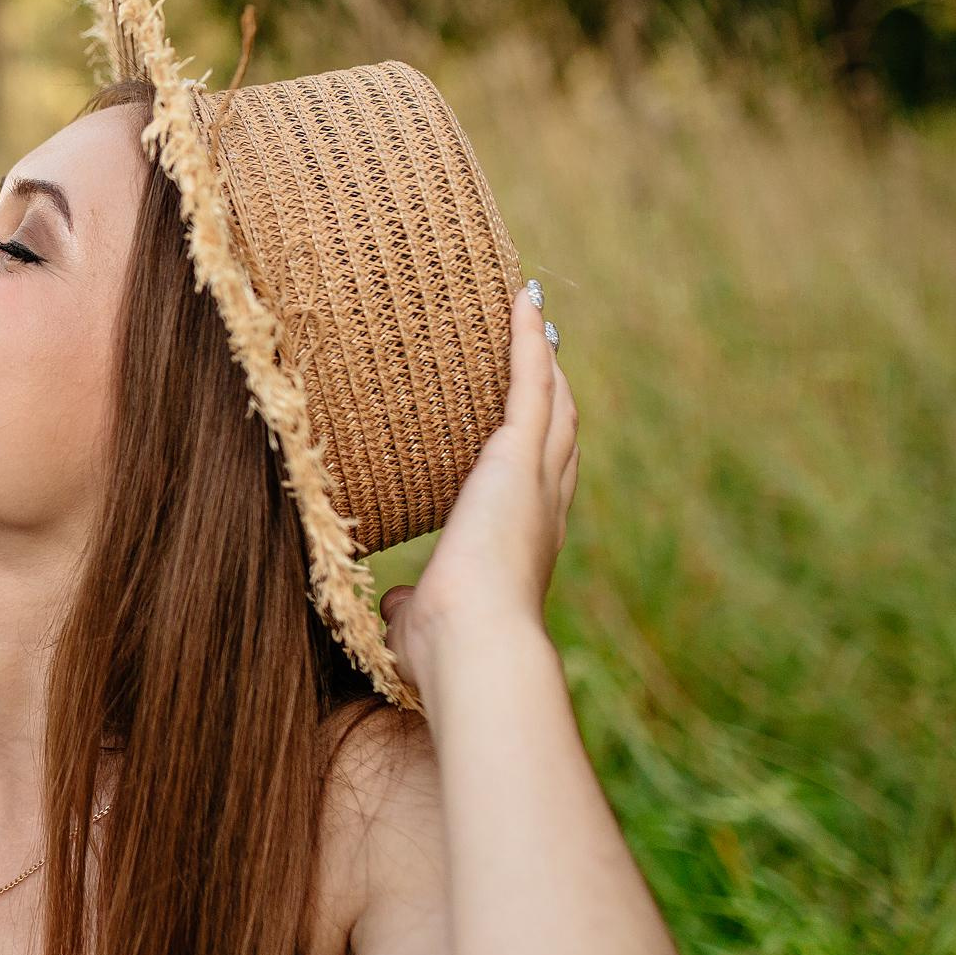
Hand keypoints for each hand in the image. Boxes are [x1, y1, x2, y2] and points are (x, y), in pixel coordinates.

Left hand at [380, 285, 577, 697]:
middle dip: (553, 394)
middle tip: (543, 351)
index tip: (530, 423)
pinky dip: (527, 343)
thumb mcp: (424, 619)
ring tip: (532, 320)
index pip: (537, 486)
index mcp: (523, 545)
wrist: (473, 644)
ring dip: (544, 360)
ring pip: (552, 405)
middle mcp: (542, 508)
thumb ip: (413, 603)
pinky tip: (523, 304)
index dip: (538, 451)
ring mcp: (535, 479)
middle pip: (557, 435)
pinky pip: (528, 385)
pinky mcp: (517, 457)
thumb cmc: (445, 650)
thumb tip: (398, 601)